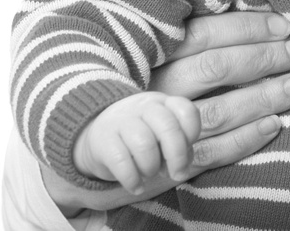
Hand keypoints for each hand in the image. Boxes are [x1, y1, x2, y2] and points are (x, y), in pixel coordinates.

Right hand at [46, 11, 289, 213]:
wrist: (102, 140)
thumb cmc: (147, 77)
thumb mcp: (160, 46)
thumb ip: (194, 27)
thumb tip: (250, 1)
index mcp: (154, 52)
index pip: (205, 34)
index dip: (248, 28)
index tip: (285, 25)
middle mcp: (156, 87)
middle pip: (216, 68)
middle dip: (266, 58)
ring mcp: (160, 126)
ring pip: (218, 110)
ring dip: (265, 98)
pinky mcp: (167, 161)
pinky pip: (211, 151)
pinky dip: (246, 139)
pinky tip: (275, 124)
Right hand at [74, 93, 199, 194]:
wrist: (98, 137)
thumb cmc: (140, 138)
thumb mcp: (161, 135)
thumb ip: (177, 145)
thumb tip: (181, 168)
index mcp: (163, 103)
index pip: (186, 111)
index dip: (191, 134)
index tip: (187, 149)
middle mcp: (143, 107)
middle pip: (168, 127)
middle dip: (177, 156)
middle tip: (176, 174)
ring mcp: (121, 120)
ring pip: (144, 144)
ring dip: (151, 167)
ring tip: (149, 175)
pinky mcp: (102, 140)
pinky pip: (121, 161)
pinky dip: (132, 179)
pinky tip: (136, 187)